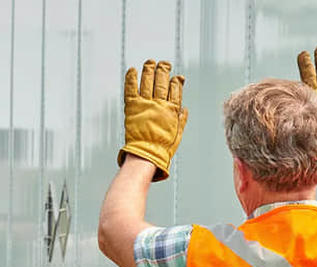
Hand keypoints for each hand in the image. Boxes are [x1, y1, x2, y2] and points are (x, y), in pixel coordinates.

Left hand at [118, 59, 187, 180]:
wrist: (147, 154)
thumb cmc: (162, 147)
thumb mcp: (178, 133)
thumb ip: (181, 119)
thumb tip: (184, 108)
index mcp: (172, 110)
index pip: (175, 89)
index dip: (176, 81)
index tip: (177, 77)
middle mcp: (160, 104)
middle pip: (162, 82)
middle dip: (163, 70)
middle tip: (163, 63)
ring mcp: (146, 104)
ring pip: (148, 81)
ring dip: (149, 70)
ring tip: (150, 62)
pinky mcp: (132, 107)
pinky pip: (131, 89)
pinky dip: (131, 79)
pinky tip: (132, 70)